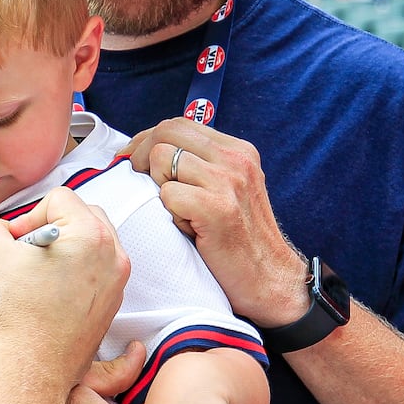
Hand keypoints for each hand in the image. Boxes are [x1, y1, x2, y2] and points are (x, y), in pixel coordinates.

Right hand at [0, 187, 129, 385]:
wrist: (28, 371)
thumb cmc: (15, 316)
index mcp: (91, 235)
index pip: (59, 199)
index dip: (28, 216)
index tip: (14, 244)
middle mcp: (114, 256)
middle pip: (82, 215)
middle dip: (51, 228)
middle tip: (25, 254)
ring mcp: (116, 284)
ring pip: (90, 245)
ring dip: (62, 250)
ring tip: (35, 276)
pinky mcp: (111, 307)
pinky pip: (93, 273)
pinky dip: (72, 274)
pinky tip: (47, 295)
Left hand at [120, 119, 308, 326]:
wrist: (270, 280)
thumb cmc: (239, 239)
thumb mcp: (227, 189)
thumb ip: (200, 165)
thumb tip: (149, 149)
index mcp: (238, 151)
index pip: (179, 124)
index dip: (147, 138)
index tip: (132, 157)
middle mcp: (235, 160)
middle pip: (167, 132)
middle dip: (140, 153)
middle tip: (135, 176)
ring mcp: (228, 182)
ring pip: (162, 159)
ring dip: (158, 186)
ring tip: (178, 210)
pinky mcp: (217, 208)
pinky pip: (168, 194)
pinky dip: (169, 213)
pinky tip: (187, 228)